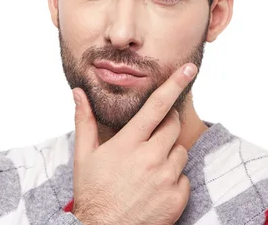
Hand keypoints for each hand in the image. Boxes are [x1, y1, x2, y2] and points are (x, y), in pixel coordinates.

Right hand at [72, 63, 196, 224]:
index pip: (157, 106)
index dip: (174, 84)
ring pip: (180, 151)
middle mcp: (151, 158)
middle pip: (173, 126)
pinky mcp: (178, 197)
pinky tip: (154, 186)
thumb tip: (78, 93)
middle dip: (166, 124)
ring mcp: (166, 179)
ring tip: (147, 168)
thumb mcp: (84, 155)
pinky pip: (184, 177)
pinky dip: (174, 178)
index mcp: (128, 143)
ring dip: (169, 153)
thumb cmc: (92, 191)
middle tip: (151, 136)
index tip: (189, 69)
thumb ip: (85, 120)